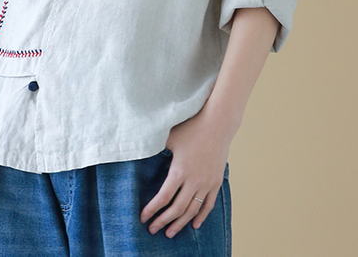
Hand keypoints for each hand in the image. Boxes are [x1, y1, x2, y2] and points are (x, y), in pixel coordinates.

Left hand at [139, 108, 232, 237]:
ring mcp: (206, 183)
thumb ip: (157, 148)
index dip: (152, 210)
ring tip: (171, 233)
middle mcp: (193, 181)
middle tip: (153, 230)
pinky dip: (201, 216)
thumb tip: (141, 151)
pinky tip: (194, 225)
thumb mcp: (170, 138)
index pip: (163, 198)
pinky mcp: (216, 182)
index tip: (143, 218)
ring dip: (180, 223)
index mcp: (179, 171)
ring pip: (192, 210)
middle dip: (163, 222)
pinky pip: (208, 204)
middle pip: (177, 209)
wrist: (217, 125)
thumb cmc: (191, 128)